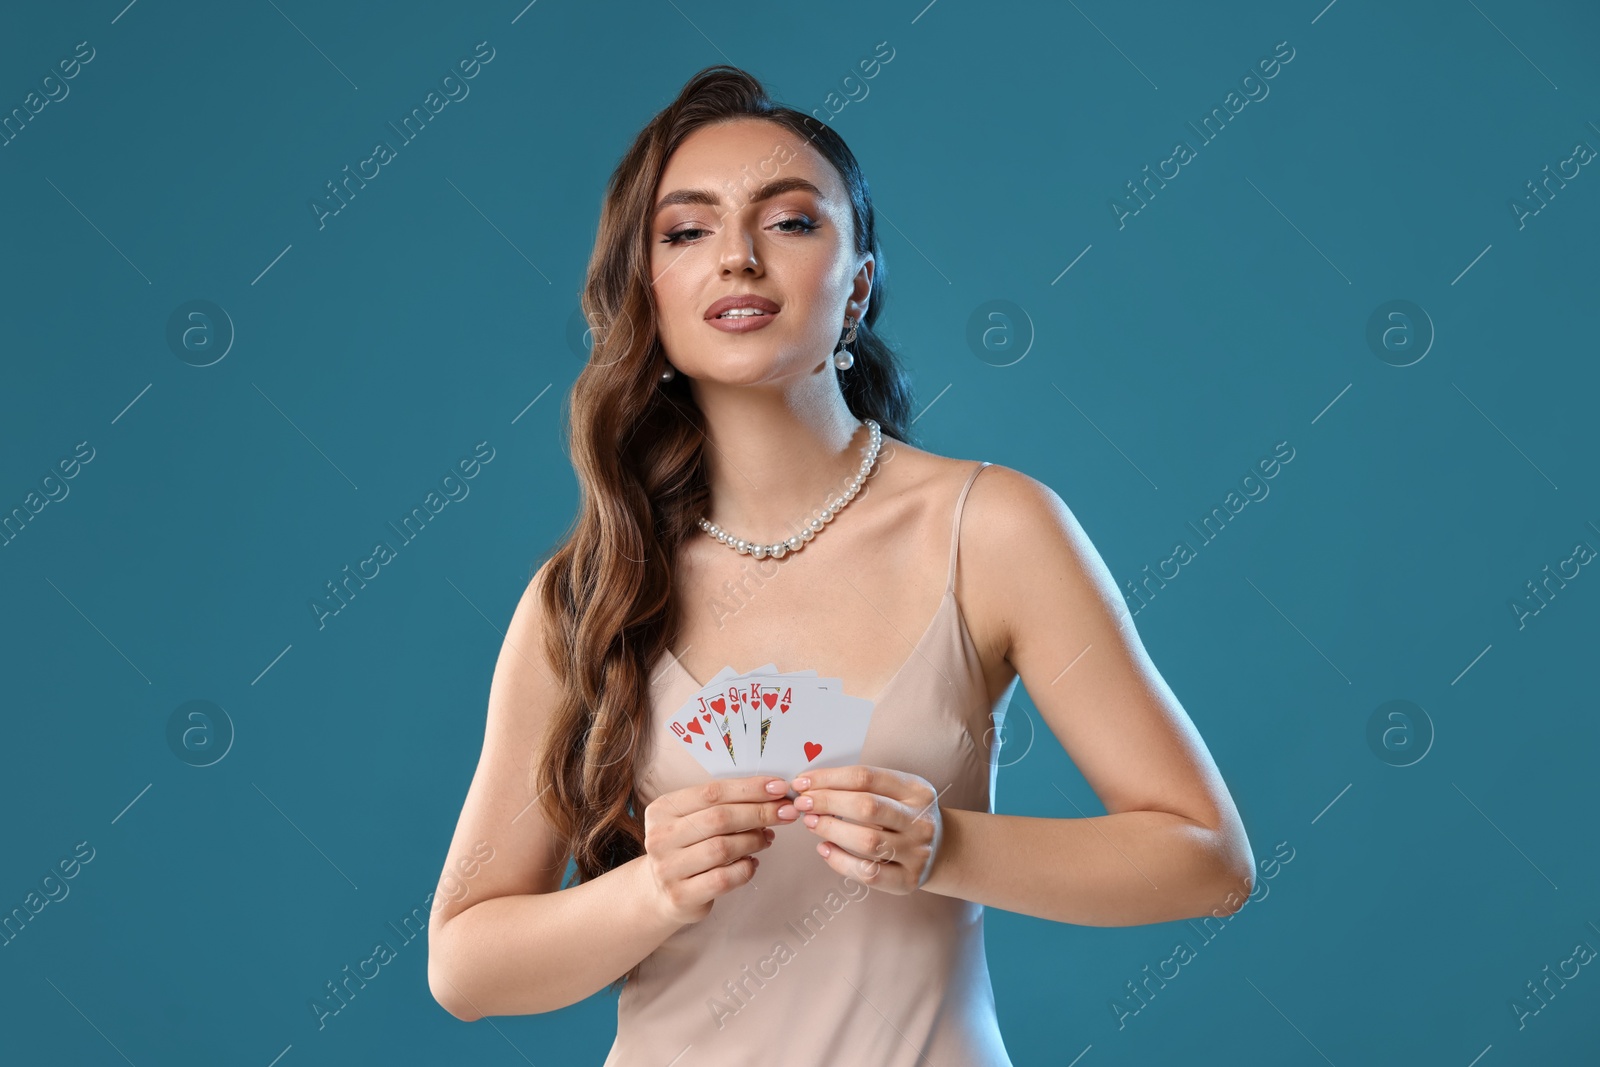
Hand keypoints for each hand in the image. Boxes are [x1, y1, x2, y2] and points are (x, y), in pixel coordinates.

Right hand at [641, 776, 787, 926]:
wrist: (659, 892)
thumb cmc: (686, 849)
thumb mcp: (693, 819)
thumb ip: (724, 805)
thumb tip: (773, 796)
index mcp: (663, 809)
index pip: (712, 792)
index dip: (749, 788)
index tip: (779, 788)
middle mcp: (660, 837)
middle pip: (719, 818)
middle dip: (759, 812)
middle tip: (786, 812)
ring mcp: (668, 868)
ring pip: (723, 848)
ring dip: (754, 840)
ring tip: (767, 838)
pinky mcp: (681, 895)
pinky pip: (724, 878)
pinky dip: (745, 868)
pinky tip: (752, 862)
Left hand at [779, 765, 943, 893]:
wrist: (944, 850)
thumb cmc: (905, 815)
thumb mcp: (897, 792)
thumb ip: (861, 786)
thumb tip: (811, 785)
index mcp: (916, 789)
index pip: (866, 777)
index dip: (829, 778)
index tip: (802, 782)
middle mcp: (920, 820)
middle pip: (866, 807)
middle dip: (827, 803)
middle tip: (802, 804)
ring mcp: (917, 852)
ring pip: (867, 842)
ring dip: (831, 831)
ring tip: (812, 823)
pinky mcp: (908, 881)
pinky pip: (869, 874)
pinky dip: (840, 862)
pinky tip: (824, 850)